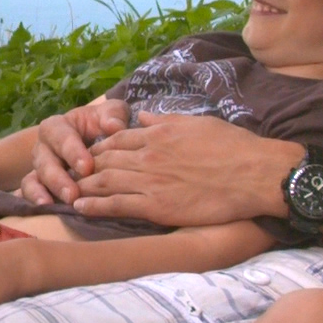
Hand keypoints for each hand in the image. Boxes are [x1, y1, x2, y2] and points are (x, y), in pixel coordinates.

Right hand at [18, 99, 130, 204]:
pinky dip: (34, 200)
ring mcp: (39, 167)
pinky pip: (29, 193)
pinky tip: (48, 211)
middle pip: (44, 161)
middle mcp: (43, 146)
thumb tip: (113, 126)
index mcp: (58, 126)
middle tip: (74, 195)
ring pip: (34, 179)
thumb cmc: (102, 125)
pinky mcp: (38, 184)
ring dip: (46, 193)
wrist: (95, 139)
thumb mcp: (111, 114)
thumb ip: (113, 115)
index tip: (87, 168)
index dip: (72, 152)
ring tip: (59, 206)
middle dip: (58, 179)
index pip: (61, 137)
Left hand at [67, 114, 303, 229]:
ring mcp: (150, 181)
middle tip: (70, 173)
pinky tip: (80, 207)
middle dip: (85, 166)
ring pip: (105, 181)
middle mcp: (149, 155)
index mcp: (159, 133)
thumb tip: (145, 115)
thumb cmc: (234, 147)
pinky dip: (95, 205)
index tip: (90, 154)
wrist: (255, 175)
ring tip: (67, 190)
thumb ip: (167, 120)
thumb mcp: (198, 123)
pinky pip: (117, 205)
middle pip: (105, 158)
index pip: (118, 138)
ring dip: (83, 185)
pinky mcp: (156, 206)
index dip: (101, 146)